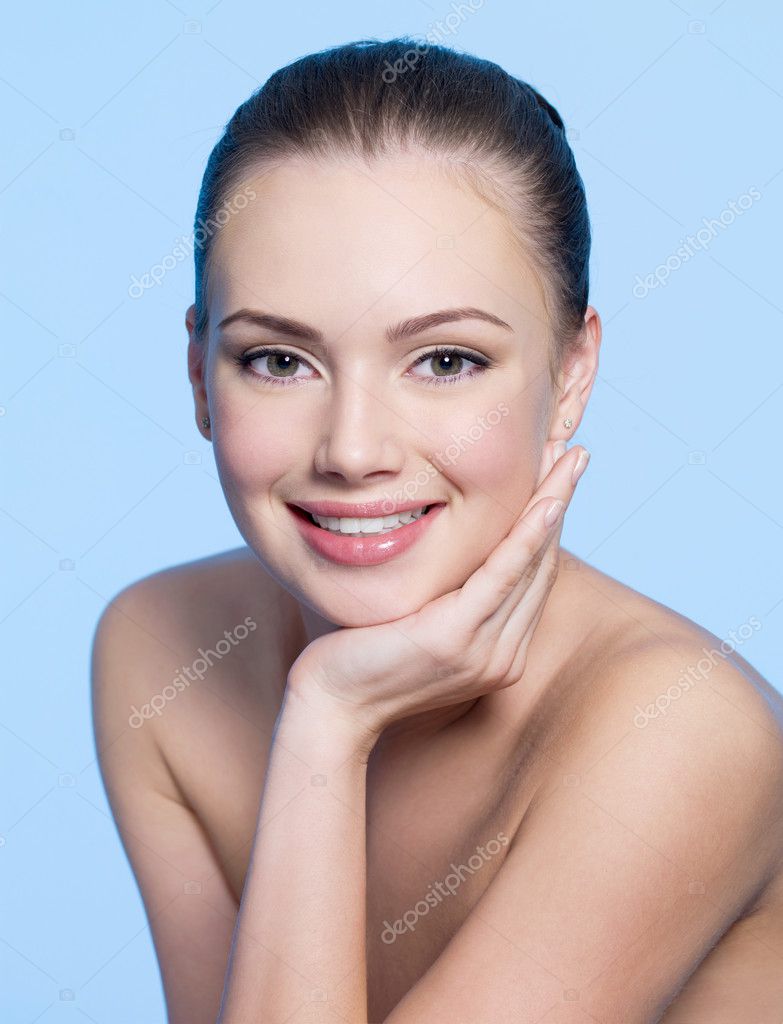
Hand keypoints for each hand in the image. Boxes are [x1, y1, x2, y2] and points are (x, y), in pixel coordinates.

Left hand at [286, 440, 589, 745]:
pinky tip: (547, 501)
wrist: (330, 708)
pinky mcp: (457, 639)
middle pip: (540, 564)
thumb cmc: (360, 659)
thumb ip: (447, 597)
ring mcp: (484, 651)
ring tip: (569, 457)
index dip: (547, 521)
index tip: (556, 473)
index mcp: (498, 651)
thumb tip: (455, 555)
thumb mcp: (416, 624)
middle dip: (559, 500)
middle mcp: (503, 654)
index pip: (531, 575)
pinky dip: (527, 536)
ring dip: (554, 504)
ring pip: (530, 564)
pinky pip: (501, 577)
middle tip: (574, 451)